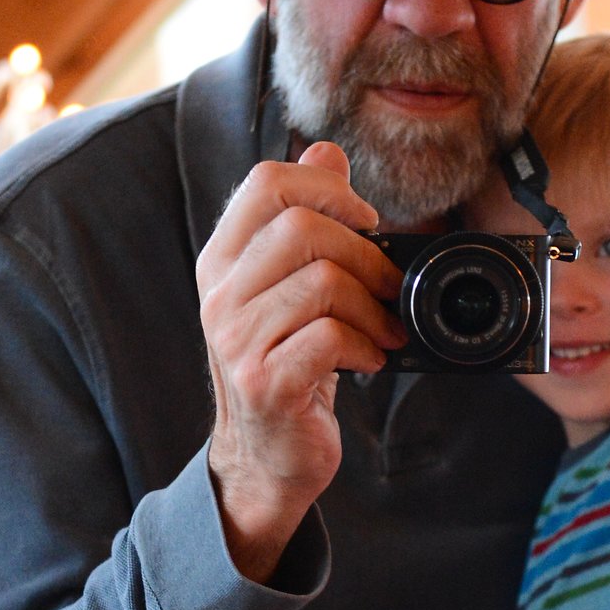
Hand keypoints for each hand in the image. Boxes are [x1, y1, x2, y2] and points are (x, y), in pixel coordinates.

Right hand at [197, 141, 404, 581]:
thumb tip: (327, 152)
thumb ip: (304, 220)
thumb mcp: (288, 289)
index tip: (365, 221)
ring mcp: (237, 340)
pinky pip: (330, 337)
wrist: (266, 458)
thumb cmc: (286, 367)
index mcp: (224, 261)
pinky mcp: (266, 383)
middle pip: (303, 229)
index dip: (327, 187)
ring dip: (374, 307)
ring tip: (385, 330)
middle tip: (388, 286)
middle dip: (365, 254)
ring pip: (323, 282)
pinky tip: (371, 361)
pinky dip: (367, 346)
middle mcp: (220, 295)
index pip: (266, 183)